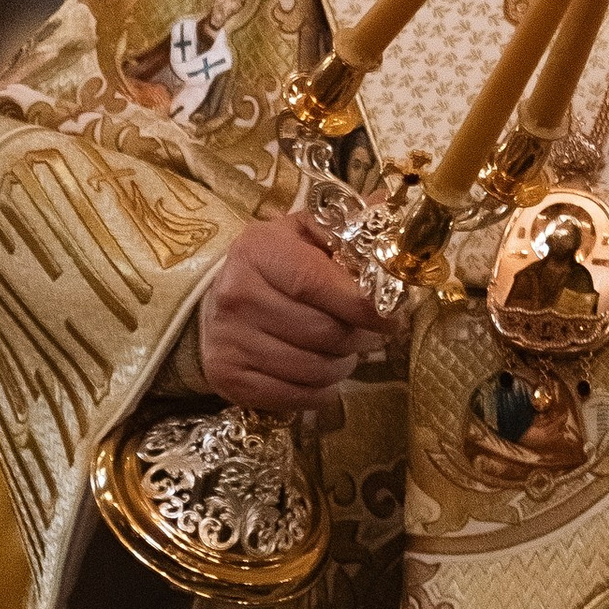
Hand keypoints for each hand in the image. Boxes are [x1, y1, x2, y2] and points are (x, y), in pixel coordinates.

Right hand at [195, 213, 392, 416]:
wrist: (216, 300)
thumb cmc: (273, 263)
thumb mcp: (303, 233)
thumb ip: (345, 227)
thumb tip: (392, 211)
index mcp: (259, 251)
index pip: (318, 284)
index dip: (362, 306)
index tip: (392, 317)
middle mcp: (237, 294)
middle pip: (322, 332)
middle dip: (359, 337)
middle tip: (368, 334)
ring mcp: (229, 340)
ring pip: (313, 368)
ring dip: (342, 365)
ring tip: (344, 351)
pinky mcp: (227, 377)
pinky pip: (294, 397)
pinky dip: (320, 391)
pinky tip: (322, 373)